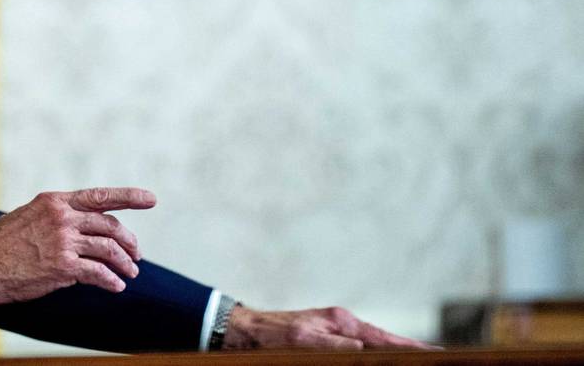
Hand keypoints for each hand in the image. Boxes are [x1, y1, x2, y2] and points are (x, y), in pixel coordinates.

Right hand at [0, 187, 154, 315]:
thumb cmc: (0, 245)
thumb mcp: (28, 217)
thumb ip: (56, 218)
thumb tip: (81, 228)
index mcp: (54, 201)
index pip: (99, 196)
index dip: (129, 197)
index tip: (151, 199)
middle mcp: (61, 217)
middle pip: (110, 225)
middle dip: (128, 240)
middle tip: (136, 253)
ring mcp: (63, 241)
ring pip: (109, 249)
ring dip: (125, 262)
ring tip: (130, 273)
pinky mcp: (63, 267)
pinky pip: (99, 273)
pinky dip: (111, 280)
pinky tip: (116, 286)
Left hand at [224, 305, 438, 349]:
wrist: (244, 330)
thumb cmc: (272, 335)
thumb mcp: (303, 341)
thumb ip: (334, 345)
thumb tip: (363, 349)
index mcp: (341, 322)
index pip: (385, 338)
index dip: (411, 347)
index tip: (437, 354)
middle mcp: (342, 326)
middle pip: (385, 342)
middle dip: (409, 351)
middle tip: (436, 358)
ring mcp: (335, 333)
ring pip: (373, 347)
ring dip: (392, 353)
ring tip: (415, 359)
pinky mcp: (326, 341)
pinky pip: (358, 350)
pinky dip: (374, 353)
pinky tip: (379, 359)